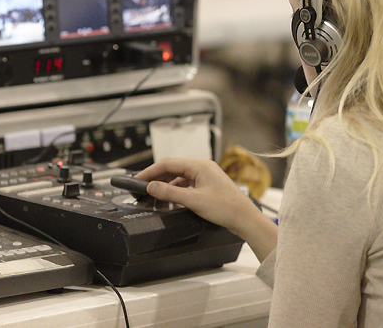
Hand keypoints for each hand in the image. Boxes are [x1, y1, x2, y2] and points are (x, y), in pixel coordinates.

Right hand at [135, 158, 277, 260]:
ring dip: (166, 183)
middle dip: (157, 176)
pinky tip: (171, 197)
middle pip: (173, 168)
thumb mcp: (193, 201)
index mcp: (199, 165)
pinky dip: (176, 188)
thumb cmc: (225, 207)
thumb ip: (170, 193)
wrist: (245, 218)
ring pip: (180, 176)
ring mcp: (206, 175)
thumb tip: (152, 187)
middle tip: (142, 186)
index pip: (168, 163)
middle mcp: (202, 167)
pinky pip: (187, 183)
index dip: (151, 171)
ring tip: (154, 193)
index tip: (138, 179)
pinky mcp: (208, 185)